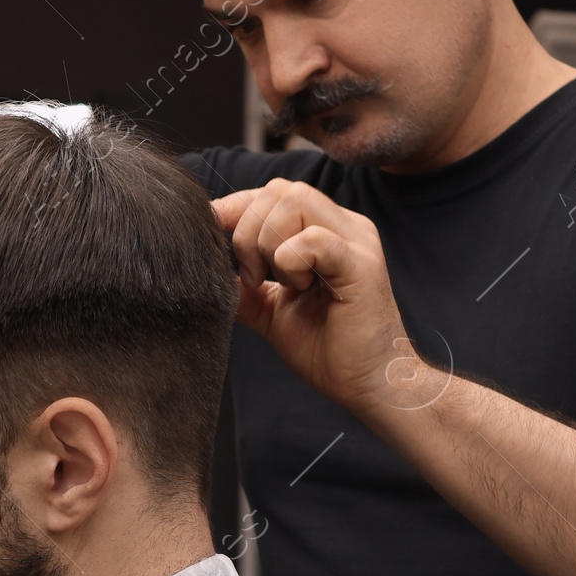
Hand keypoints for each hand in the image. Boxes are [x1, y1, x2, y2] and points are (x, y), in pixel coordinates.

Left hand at [213, 179, 412, 416]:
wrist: (367, 385)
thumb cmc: (327, 350)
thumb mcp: (272, 312)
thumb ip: (245, 288)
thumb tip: (207, 269)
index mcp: (325, 231)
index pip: (273, 193)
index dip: (237, 208)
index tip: (215, 236)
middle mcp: (343, 226)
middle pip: (279, 190)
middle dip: (248, 229)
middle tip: (253, 277)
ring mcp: (355, 241)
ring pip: (294, 201)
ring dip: (269, 243)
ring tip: (281, 283)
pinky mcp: (361, 265)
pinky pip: (313, 239)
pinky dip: (290, 261)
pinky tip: (300, 289)